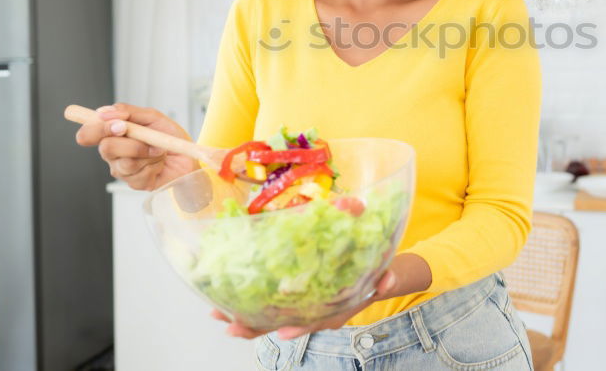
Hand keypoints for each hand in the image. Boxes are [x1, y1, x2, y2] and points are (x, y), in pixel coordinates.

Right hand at [74, 102, 196, 190]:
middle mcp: (113, 153)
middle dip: (131, 144)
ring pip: (126, 163)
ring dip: (149, 154)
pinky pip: (140, 174)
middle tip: (148, 140)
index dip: (95, 130)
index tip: (117, 125)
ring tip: (161, 151)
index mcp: (113, 135)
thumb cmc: (169, 137)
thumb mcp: (153, 117)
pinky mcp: (135, 183)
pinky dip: (156, 165)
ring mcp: (122, 170)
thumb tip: (104, 112)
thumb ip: (129, 112)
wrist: (189, 157)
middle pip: (106, 149)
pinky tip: (160, 163)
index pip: (88, 134)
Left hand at [211, 253, 431, 339]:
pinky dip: (247, 304)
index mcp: (336, 311)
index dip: (299, 328)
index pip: (314, 322)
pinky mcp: (294, 298)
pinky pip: (268, 305)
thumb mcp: (387, 274)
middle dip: (257, 328)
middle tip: (232, 327)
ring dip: (244, 318)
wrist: (379, 277)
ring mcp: (303, 308)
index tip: (282, 331)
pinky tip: (224, 300)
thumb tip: (388, 278)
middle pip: (283, 325)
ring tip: (217, 316)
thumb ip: (387, 278)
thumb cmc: (378, 273)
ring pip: (270, 318)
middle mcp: (316, 314)